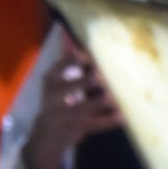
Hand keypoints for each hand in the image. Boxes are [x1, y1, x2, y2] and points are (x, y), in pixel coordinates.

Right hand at [24, 43, 121, 168]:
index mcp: (50, 81)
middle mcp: (54, 97)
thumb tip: (68, 31)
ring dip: (101, 101)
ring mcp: (64, 115)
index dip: (78, 60)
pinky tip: (122, 116)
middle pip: (74, 86)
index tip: (91, 56)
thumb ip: (67, 61)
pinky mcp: (76, 129)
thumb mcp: (56, 83)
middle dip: (89, 81)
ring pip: (85, 107)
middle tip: (103, 76)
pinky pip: (96, 124)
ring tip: (113, 96)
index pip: (62, 66)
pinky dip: (110, 121)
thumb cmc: (57, 102)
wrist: (46, 137)